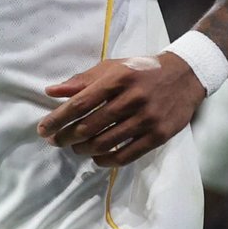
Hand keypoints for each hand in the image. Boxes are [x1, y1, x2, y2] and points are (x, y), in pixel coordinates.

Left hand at [37, 53, 204, 167]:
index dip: (58, 119)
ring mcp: (147, 118)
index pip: (80, 103)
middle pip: (90, 126)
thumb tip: (50, 91)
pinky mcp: (158, 135)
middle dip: (67, 136)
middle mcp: (132, 98)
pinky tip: (96, 158)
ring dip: (84, 149)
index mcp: (117, 78)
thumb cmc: (140, 71)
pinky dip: (106, 160)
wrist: (184, 76)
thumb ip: (81, 81)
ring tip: (75, 147)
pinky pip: (126, 155)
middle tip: (56, 141)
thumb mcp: (112, 68)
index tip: (43, 129)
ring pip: (106, 143)